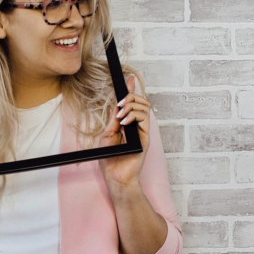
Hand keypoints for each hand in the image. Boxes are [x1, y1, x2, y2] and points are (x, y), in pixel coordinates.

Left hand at [97, 75, 150, 189]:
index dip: (131, 90)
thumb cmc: (109, 158)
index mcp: (126, 123)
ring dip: (131, 106)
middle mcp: (136, 125)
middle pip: (140, 101)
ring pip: (145, 107)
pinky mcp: (145, 137)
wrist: (115, 175)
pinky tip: (124, 122)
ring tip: (120, 116)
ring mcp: (142, 131)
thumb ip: (114, 119)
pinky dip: (134, 115)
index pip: (131, 103)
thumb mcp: (107, 134)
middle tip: (119, 104)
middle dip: (130, 96)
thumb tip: (117, 104)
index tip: (128, 78)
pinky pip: (145, 119)